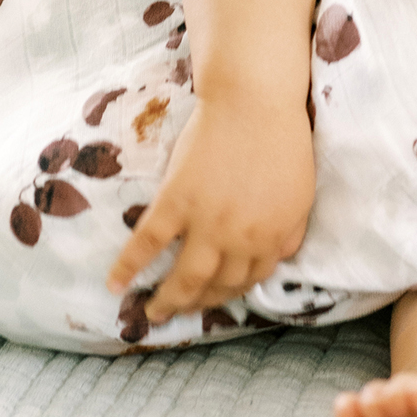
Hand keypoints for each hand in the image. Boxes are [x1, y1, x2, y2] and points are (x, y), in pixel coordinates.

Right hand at [106, 93, 315, 322]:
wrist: (253, 101)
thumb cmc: (282, 141)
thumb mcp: (301, 194)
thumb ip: (291, 231)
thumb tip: (280, 258)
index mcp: (272, 237)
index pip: (250, 280)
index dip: (233, 290)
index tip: (217, 293)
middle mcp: (238, 240)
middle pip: (218, 286)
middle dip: (200, 304)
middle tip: (183, 313)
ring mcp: (205, 222)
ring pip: (185, 277)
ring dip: (169, 302)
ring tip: (152, 315)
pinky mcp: (175, 202)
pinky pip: (148, 243)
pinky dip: (129, 266)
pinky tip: (116, 285)